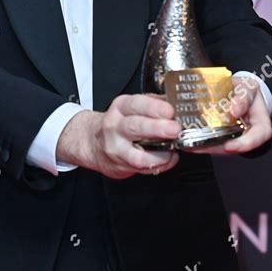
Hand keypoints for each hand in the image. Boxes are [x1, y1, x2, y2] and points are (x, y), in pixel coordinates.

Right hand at [57, 94, 181, 178]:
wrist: (93, 142)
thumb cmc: (118, 123)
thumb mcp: (132, 106)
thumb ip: (154, 103)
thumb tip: (178, 102)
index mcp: (121, 107)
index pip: (136, 104)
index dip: (154, 108)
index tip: (170, 111)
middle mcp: (115, 127)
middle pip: (135, 127)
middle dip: (157, 128)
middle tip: (175, 129)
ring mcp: (117, 148)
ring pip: (137, 155)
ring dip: (160, 154)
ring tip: (173, 150)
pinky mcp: (120, 166)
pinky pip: (143, 169)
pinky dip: (160, 165)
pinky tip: (168, 159)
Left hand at [181, 76, 271, 154]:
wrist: (237, 90)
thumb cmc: (246, 91)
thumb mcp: (248, 88)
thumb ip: (244, 96)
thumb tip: (235, 109)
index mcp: (260, 125)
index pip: (257, 138)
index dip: (243, 144)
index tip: (229, 145)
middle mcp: (246, 135)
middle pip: (232, 146)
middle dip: (215, 148)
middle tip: (199, 145)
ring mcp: (232, 136)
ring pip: (219, 146)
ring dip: (203, 146)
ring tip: (189, 142)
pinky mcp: (220, 135)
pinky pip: (211, 140)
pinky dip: (199, 140)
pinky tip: (187, 137)